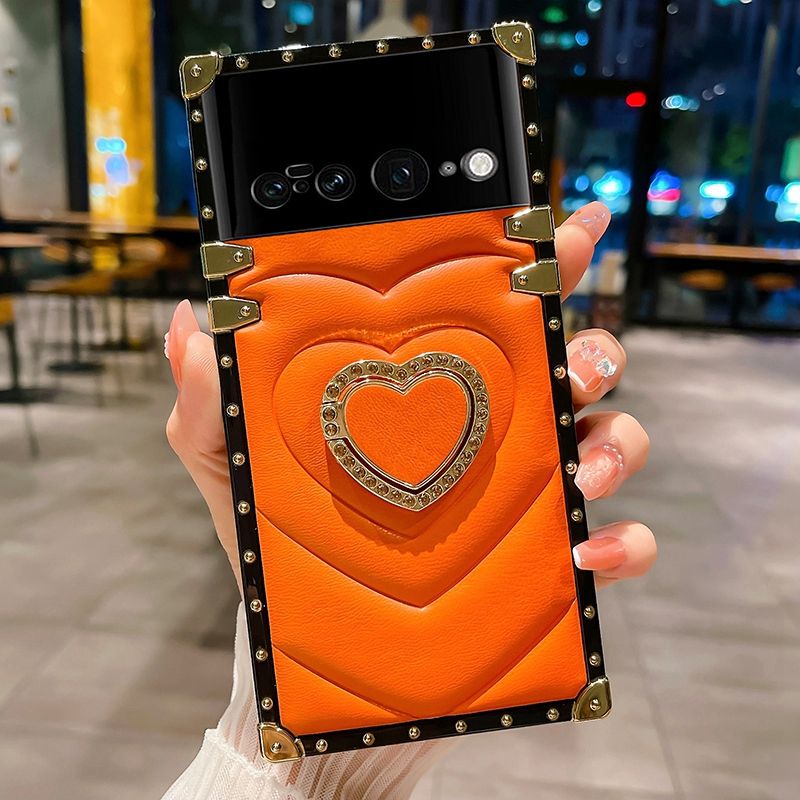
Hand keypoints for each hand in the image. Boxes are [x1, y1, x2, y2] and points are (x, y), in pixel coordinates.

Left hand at [165, 200, 654, 591]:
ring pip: (613, 437)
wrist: (307, 623)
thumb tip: (193, 326)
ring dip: (615, 444)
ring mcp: (528, 487)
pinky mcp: (547, 555)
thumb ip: (208, 397)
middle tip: (572, 365)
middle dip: (594, 350)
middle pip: (578, 360)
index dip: (547, 261)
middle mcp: (494, 423)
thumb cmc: (279, 529)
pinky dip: (624, 543)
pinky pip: (619, 541)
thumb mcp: (229, 458)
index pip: (502, 307)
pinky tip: (588, 552)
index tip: (569, 231)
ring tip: (582, 472)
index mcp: (435, 383)